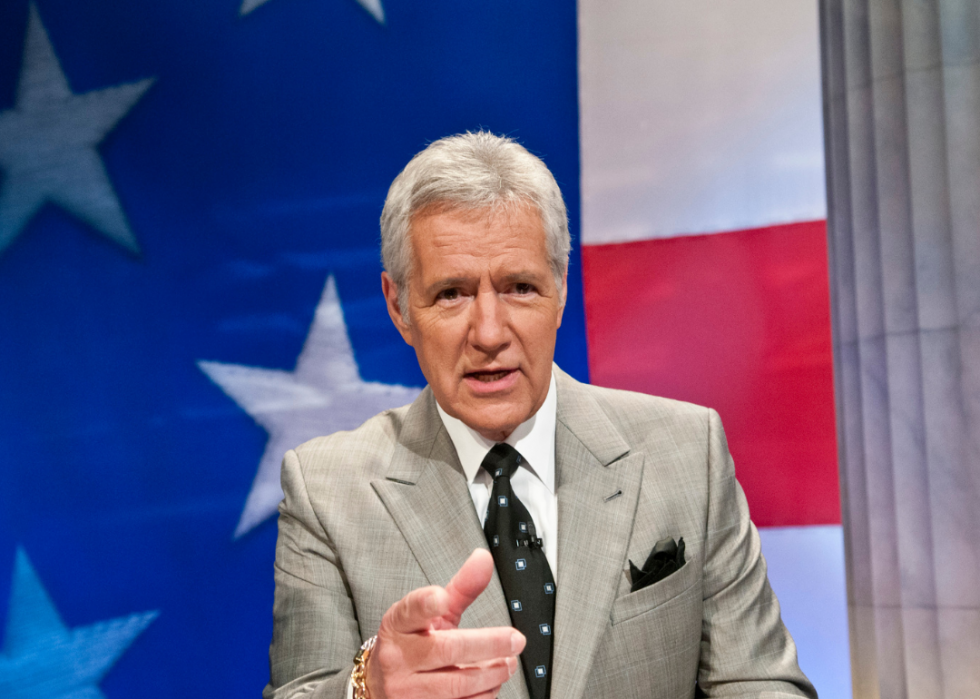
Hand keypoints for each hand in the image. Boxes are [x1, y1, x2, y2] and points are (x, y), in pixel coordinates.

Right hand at [365, 548, 524, 698]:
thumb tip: (483, 559)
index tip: (441, 597)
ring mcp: (406, 690)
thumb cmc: (412, 644)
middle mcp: (397, 658)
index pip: (410, 611)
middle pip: (445, 649)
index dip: (425, 604)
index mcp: (398, 626)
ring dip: (491, 673)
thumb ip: (460, 589)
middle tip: (515, 639)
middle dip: (487, 644)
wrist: (382, 688)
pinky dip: (483, 694)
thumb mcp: (432, 615)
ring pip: (456, 684)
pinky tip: (491, 683)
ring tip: (508, 662)